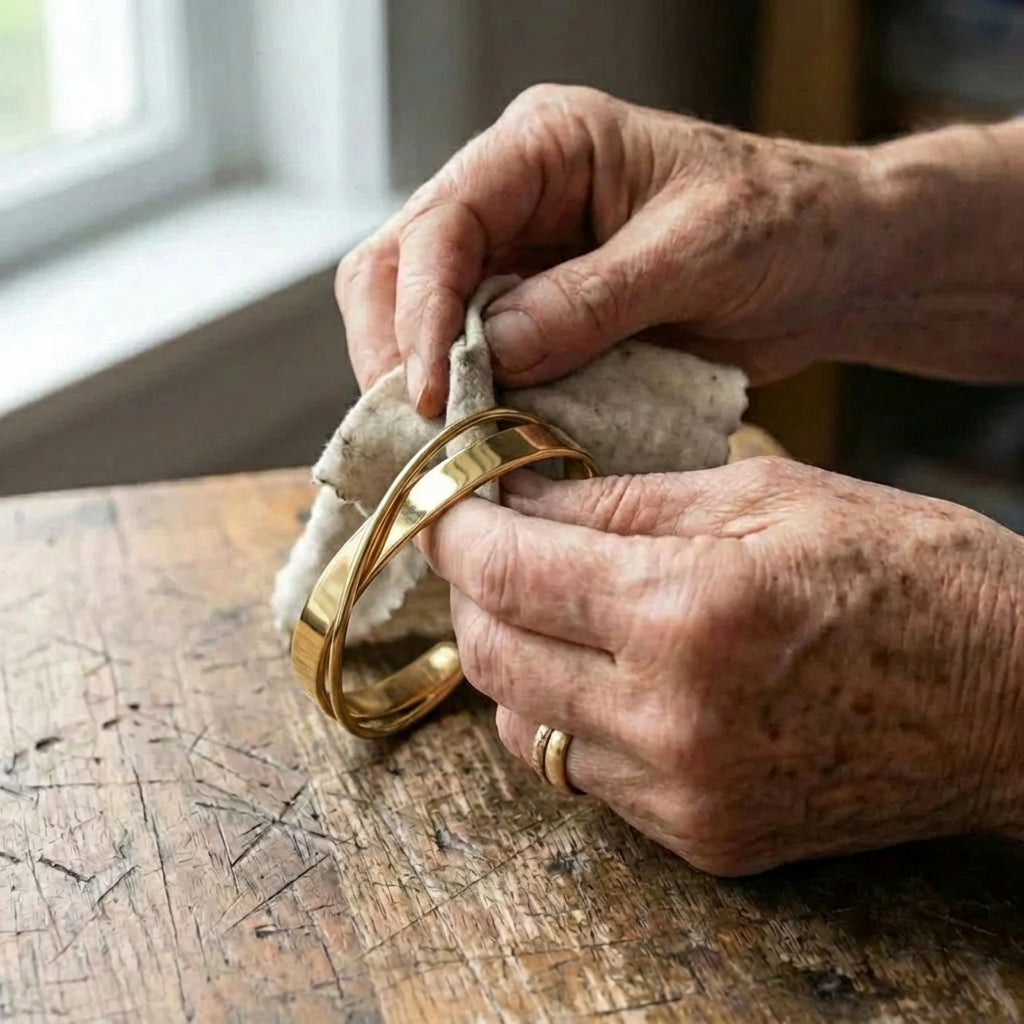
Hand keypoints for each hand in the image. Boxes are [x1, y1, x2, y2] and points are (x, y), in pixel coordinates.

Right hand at [336, 84, 878, 414]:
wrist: (827, 265)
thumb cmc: (782, 225)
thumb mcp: (696, 252)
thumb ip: (592, 300)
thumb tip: (493, 351)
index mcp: (545, 147)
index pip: (443, 220)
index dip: (421, 310)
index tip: (428, 392)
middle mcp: (514, 197)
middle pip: (400, 266)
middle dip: (396, 350)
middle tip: (416, 432)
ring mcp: (519, 259)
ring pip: (420, 317)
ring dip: (421, 383)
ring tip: (438, 446)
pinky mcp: (536, 316)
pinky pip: (473, 358)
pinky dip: (467, 402)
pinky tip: (476, 440)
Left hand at [418, 459, 1023, 874]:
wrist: (1016, 699)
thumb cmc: (910, 572)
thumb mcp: (765, 495)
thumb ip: (624, 502)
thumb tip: (522, 498)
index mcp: (688, 612)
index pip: (509, 571)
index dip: (458, 529)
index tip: (449, 503)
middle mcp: (672, 720)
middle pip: (492, 658)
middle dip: (472, 593)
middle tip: (492, 546)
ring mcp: (686, 795)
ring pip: (524, 727)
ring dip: (514, 659)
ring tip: (553, 607)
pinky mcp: (706, 839)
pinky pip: (586, 776)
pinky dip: (572, 717)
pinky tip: (610, 672)